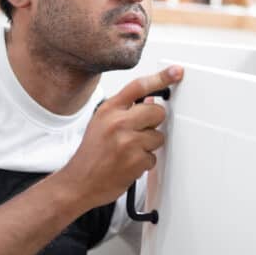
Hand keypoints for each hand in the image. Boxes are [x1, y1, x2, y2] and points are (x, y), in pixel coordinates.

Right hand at [58, 65, 183, 209]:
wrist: (79, 182)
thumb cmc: (90, 154)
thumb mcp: (100, 123)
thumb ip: (124, 110)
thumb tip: (149, 101)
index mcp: (109, 110)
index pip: (139, 86)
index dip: (161, 78)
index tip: (176, 72)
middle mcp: (118, 123)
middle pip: (157, 112)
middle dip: (153, 122)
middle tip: (139, 132)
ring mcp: (128, 142)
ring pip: (158, 136)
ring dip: (148, 146)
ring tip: (129, 151)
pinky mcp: (136, 161)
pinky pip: (153, 157)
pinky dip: (144, 163)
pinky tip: (128, 164)